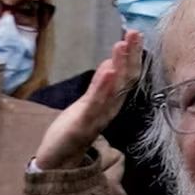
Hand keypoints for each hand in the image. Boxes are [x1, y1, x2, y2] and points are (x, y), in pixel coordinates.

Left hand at [30, 33, 143, 172]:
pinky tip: (108, 69)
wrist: (58, 161)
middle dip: (132, 56)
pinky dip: (103, 86)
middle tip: (134, 33)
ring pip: (114, 88)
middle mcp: (110, 108)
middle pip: (126, 79)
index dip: (134, 55)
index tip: (136, 34)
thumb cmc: (73, 130)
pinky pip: (96, 103)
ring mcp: (98, 116)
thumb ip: (99, 86)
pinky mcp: (83, 123)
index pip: (128, 76)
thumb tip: (111, 63)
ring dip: (119, 65)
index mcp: (112, 103)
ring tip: (122, 44)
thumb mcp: (87, 104)